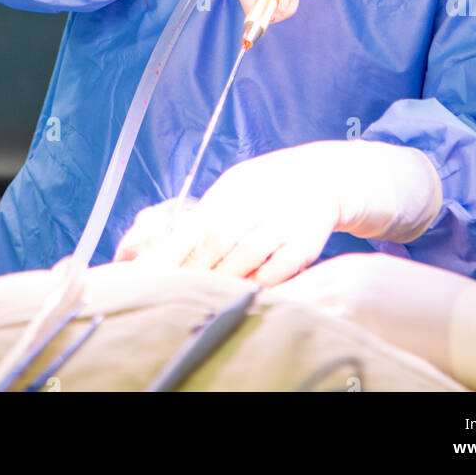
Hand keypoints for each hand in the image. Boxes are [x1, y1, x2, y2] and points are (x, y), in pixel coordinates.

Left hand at [115, 145, 344, 285]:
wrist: (323, 179)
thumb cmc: (267, 188)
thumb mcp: (236, 187)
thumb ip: (207, 213)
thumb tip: (168, 242)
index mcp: (235, 187)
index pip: (198, 222)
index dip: (174, 250)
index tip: (153, 273)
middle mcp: (258, 201)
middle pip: (219, 239)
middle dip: (194, 269)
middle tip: (174, 291)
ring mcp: (283, 221)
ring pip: (246, 255)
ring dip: (223, 278)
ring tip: (204, 295)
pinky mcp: (305, 243)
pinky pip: (278, 269)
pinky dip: (258, 283)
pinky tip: (243, 293)